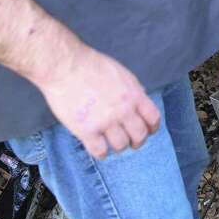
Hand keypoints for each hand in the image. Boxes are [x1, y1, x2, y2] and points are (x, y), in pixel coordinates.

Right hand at [35, 44, 160, 159]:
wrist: (66, 66)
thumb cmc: (91, 65)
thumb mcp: (121, 73)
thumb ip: (132, 89)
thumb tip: (142, 99)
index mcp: (133, 94)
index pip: (153, 118)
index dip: (151, 128)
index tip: (148, 131)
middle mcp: (123, 109)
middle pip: (140, 135)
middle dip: (137, 141)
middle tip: (130, 142)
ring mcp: (105, 121)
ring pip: (121, 145)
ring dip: (117, 146)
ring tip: (110, 142)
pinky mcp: (86, 130)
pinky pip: (100, 151)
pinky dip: (101, 153)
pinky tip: (97, 146)